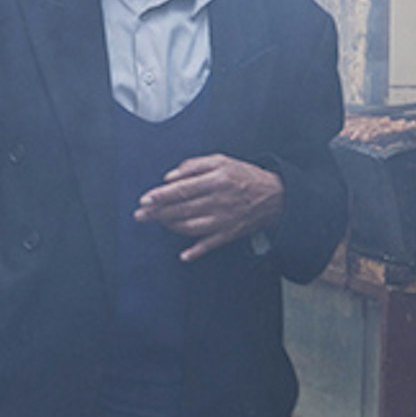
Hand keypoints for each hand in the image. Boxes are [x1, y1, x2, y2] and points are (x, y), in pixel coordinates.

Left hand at [134, 155, 283, 262]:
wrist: (274, 196)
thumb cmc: (243, 175)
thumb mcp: (220, 161)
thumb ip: (193, 165)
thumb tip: (170, 177)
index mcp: (216, 180)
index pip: (183, 189)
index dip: (161, 196)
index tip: (145, 200)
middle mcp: (219, 201)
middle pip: (183, 209)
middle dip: (158, 213)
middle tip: (141, 215)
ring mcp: (225, 219)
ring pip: (192, 227)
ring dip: (171, 226)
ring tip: (158, 223)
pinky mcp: (230, 233)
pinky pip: (211, 244)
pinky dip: (196, 251)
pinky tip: (183, 255)